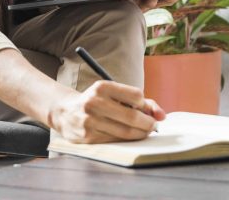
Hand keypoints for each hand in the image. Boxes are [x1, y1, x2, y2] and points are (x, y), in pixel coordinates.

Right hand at [48, 81, 165, 143]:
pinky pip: (116, 141)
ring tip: (144, 131)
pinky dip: (127, 140)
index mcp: (102, 87)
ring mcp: (90, 121)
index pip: (135, 95)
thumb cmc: (97, 101)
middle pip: (132, 117)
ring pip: (126, 132)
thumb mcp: (113, 93)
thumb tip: (162, 115)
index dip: (144, 104)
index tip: (144, 107)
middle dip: (148, 123)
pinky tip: (128, 136)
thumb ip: (139, 101)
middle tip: (153, 125)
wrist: (66, 112)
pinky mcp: (88, 137)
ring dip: (141, 133)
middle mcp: (95, 102)